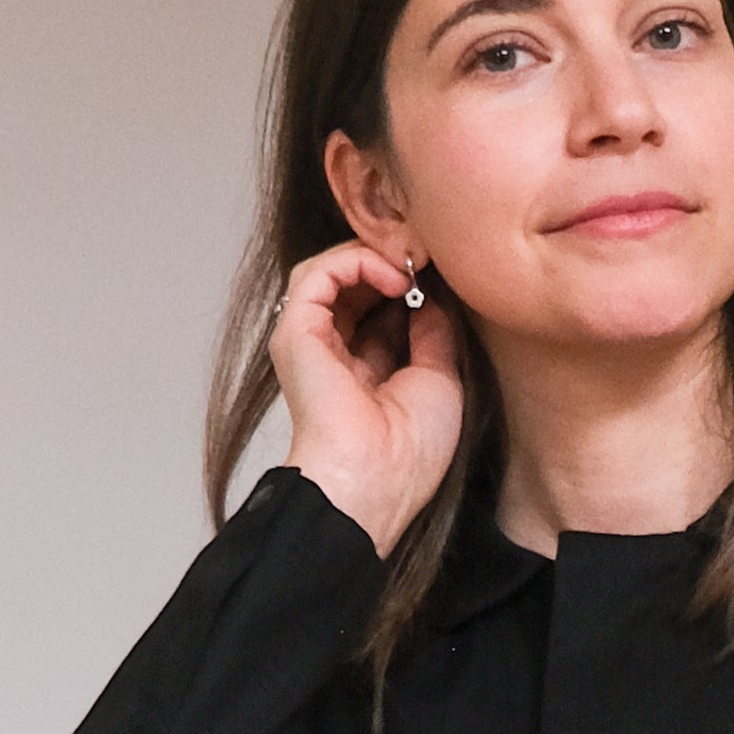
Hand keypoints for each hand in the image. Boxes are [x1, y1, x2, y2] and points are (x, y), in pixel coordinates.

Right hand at [269, 239, 465, 561]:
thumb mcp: (439, 380)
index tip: (440, 273)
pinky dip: (354, 261)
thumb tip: (434, 296)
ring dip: (373, 256)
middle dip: (391, 262)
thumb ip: (433, 333)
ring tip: (411, 262)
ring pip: (332, 271)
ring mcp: (309, 342)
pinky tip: (393, 276)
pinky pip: (316, 275)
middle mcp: (333, 354)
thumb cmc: (410, 452)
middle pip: (355, 284)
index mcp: (365, 371)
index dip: (409, 283)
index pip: (380, 306)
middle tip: (428, 255)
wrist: (378, 479)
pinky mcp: (294, 333)